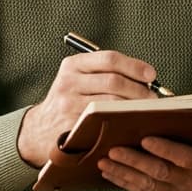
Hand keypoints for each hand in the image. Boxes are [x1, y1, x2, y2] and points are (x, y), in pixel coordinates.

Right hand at [16, 50, 158, 166]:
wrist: (38, 131)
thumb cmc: (68, 103)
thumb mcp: (77, 79)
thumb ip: (104, 73)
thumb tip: (145, 77)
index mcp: (72, 65)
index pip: (108, 59)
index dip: (134, 66)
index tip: (151, 74)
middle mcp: (68, 82)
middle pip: (113, 82)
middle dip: (139, 91)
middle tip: (153, 100)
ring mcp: (68, 106)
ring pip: (111, 104)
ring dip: (134, 108)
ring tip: (146, 113)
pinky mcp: (71, 127)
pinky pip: (104, 124)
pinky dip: (122, 124)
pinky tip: (131, 125)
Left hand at [97, 96, 191, 190]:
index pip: (185, 158)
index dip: (165, 150)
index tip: (145, 138)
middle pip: (161, 174)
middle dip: (135, 161)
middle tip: (113, 149)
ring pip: (149, 186)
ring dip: (124, 174)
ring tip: (104, 160)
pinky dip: (126, 183)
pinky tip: (110, 172)